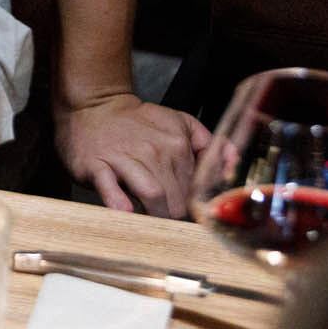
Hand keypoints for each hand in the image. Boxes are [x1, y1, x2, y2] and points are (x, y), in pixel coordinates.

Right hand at [55, 92, 211, 216]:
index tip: (186, 213)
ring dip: (156, 215)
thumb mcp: (178, 123)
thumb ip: (209, 143)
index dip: (191, 205)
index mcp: (177, 143)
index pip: (194, 188)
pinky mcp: (97, 165)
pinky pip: (111, 189)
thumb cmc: (137, 123)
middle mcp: (154, 150)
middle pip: (176, 198)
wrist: (95, 107)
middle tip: (167, 221)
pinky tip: (126, 211)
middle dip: (174, 215)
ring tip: (151, 221)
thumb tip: (232, 165)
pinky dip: (120, 203)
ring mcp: (124, 157)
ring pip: (152, 194)